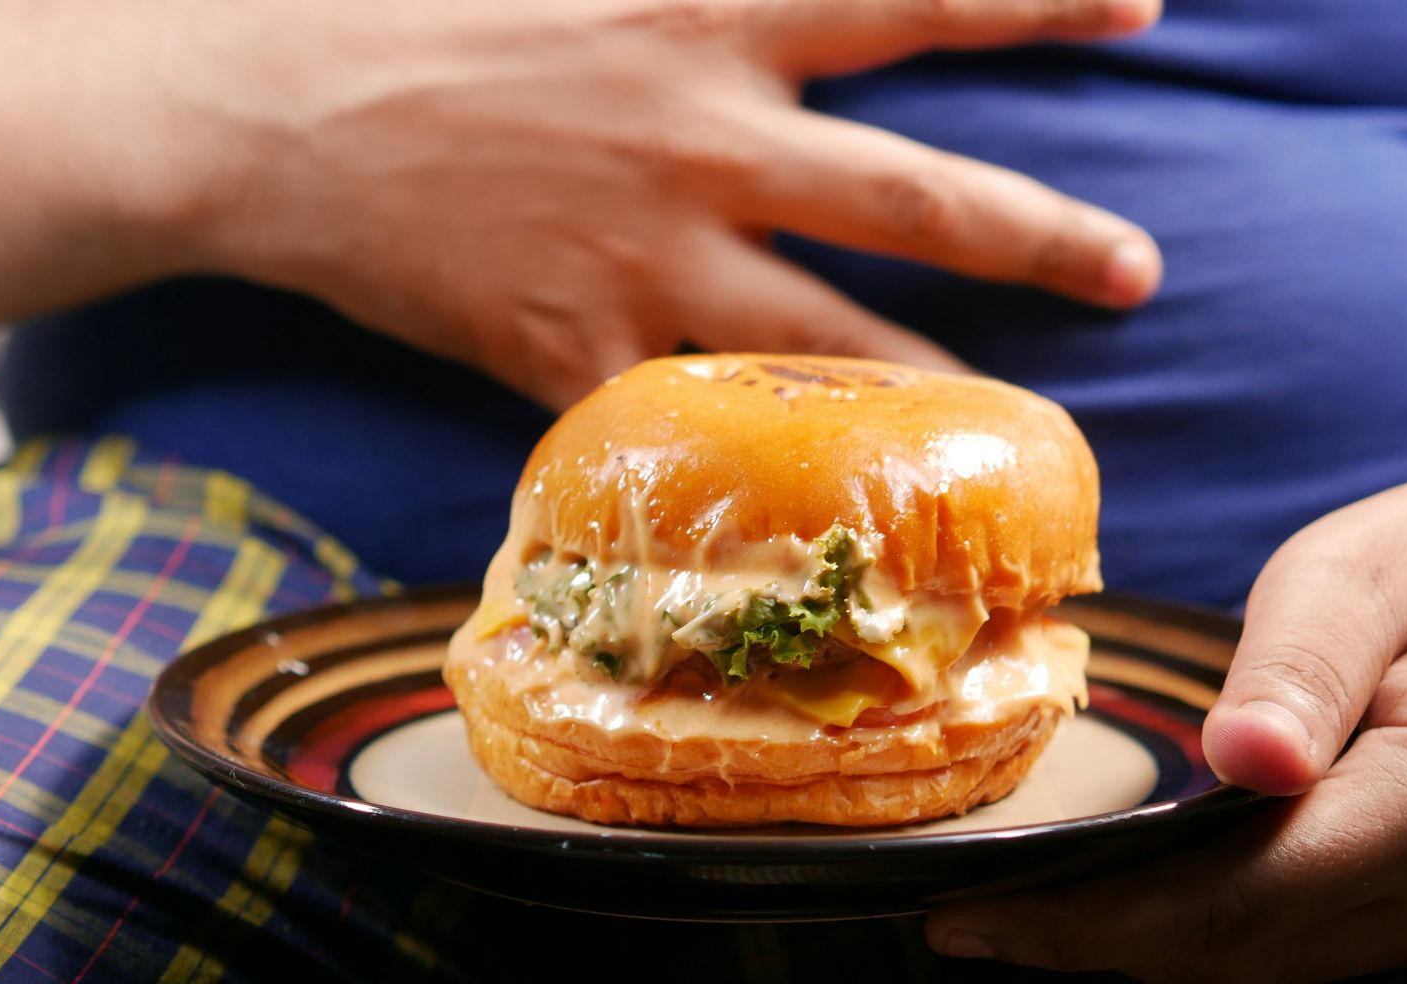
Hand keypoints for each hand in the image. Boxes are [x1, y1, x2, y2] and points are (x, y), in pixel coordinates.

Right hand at [167, 0, 1163, 407]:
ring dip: (928, 384)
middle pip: (912, 197)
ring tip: (1005, 430)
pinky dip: (735, 462)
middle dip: (1039, 235)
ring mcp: (642, 256)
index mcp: (703, 15)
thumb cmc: (406, 8)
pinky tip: (795, 510)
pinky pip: (678, 419)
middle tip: (1141, 271)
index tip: (1144, 2)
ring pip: (823, 339)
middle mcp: (699, 139)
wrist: (261, 108)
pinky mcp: (572, 348)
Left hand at [925, 451, 1406, 983]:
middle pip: (1230, 954)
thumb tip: (1236, 766)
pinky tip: (1120, 898)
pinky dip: (1194, 933)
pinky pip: (1293, 944)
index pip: (1225, 901)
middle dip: (1083, 945)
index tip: (965, 914)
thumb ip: (1299, 668)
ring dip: (1130, 949)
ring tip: (1011, 917)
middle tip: (955, 919)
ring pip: (1258, 964)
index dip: (1085, 920)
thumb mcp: (1371, 573)